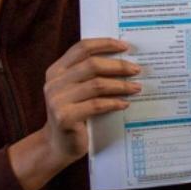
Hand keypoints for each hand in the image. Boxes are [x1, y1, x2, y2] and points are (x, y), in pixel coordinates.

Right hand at [42, 38, 141, 165]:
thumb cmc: (75, 114)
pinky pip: (96, 105)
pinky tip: (125, 103)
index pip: (82, 48)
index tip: (125, 46)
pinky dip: (114, 103)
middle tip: (136, 70)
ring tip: (136, 88)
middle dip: (118, 66)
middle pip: (92, 65)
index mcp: (56, 70)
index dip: (104, 44)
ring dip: (120, 85)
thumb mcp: (77, 90)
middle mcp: (54, 82)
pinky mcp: (65, 117)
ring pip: (96, 85)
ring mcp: (57, 100)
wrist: (59, 145)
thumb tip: (125, 59)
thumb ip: (89, 75)